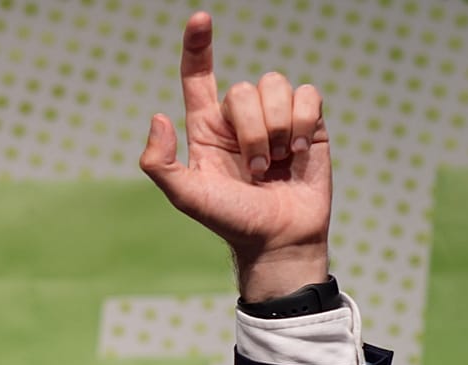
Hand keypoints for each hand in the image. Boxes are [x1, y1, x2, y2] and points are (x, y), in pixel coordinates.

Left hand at [139, 11, 330, 301]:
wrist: (278, 239)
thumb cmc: (231, 220)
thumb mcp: (187, 197)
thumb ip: (160, 164)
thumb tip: (158, 117)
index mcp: (206, 128)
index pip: (198, 76)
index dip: (198, 46)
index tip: (200, 19)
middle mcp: (240, 118)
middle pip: (245, 88)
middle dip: (253, 131)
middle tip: (256, 169)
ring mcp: (275, 119)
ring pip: (277, 86)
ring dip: (278, 129)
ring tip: (278, 162)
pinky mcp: (309, 123)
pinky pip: (308, 94)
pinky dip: (305, 122)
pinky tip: (300, 151)